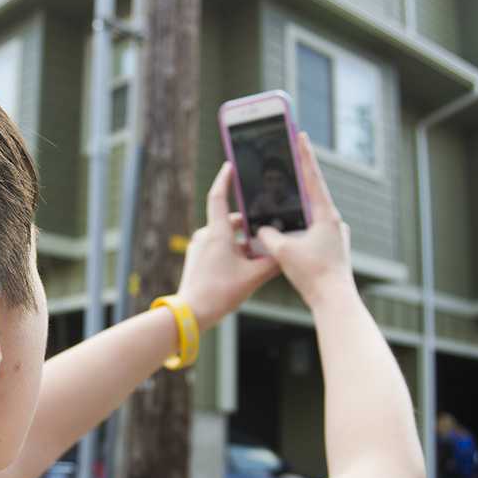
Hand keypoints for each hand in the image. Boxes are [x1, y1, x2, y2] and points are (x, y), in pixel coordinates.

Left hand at [175, 163, 279, 329]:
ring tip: (262, 251)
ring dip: (243, 241)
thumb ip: (272, 263)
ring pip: (226, 236)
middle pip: (230, 220)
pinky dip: (234, 250)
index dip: (225, 179)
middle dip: (249, 223)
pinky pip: (219, 248)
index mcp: (217, 233)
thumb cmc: (219, 293)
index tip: (231, 164)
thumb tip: (286, 253)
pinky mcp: (198, 260)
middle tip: (268, 224)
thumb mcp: (253, 277)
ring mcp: (199, 248)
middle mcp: (205, 236)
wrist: (190, 314)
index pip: (218, 196)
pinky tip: (247, 264)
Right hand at [255, 133, 355, 308]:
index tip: (300, 135)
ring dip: (298, 207)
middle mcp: (335, 222)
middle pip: (313, 194)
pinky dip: (300, 227)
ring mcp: (335, 235)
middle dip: (299, 180)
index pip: (313, 178)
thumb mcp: (283, 251)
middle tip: (288, 162)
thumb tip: (261, 228)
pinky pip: (313, 231)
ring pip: (312, 215)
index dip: (305, 156)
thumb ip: (268, 234)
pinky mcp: (332, 249)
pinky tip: (289, 232)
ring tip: (283, 197)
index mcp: (326, 215)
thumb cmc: (313, 274)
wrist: (334, 300)